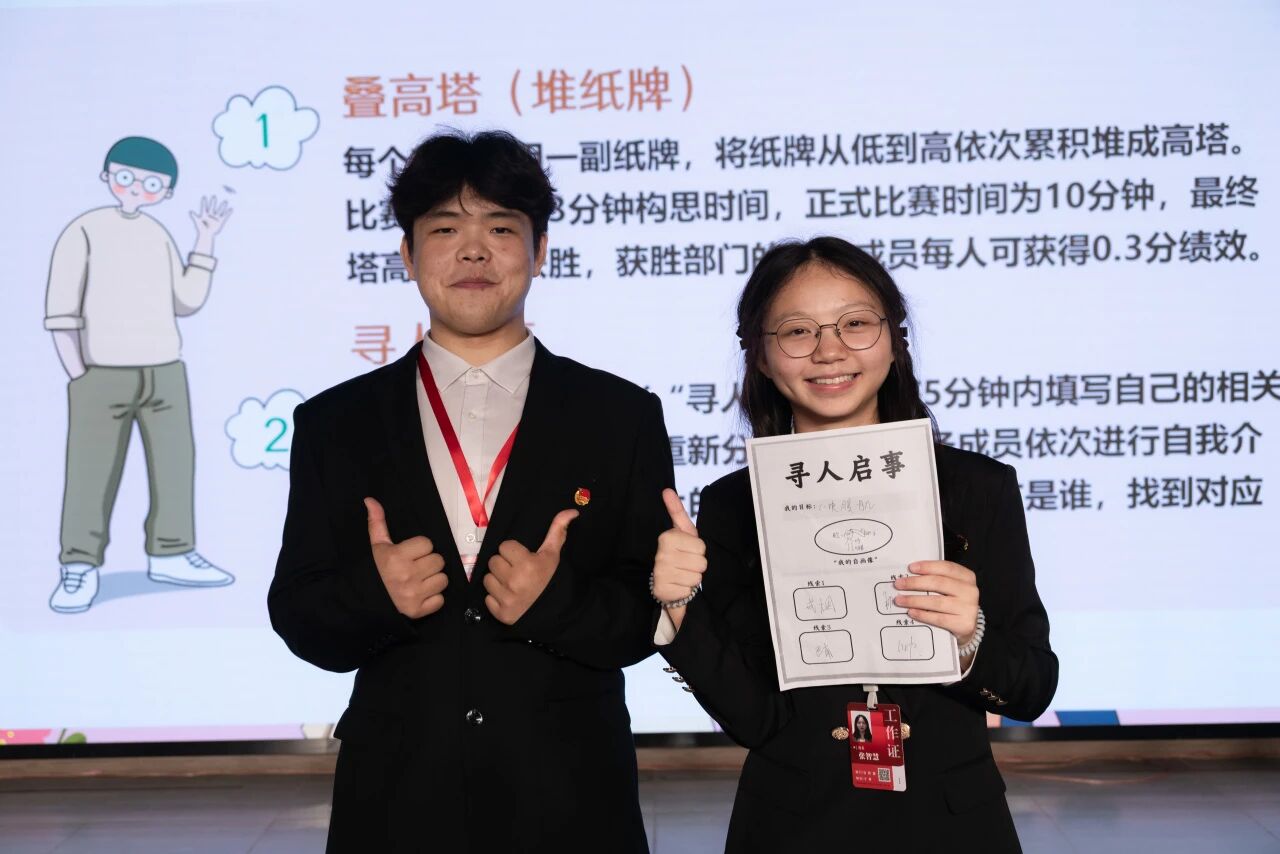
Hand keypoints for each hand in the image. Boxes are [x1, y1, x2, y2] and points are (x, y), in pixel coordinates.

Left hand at [191, 195, 231, 237]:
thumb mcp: (197, 221)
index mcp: (205, 214)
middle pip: (212, 207)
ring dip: (222, 206)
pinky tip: (231, 209)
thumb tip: (190, 211)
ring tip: (225, 201)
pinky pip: (225, 216)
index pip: (205, 207)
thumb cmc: (201, 228)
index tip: (204, 197)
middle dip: (213, 202)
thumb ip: (194, 216)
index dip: (204, 202)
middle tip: (214, 196)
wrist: (206, 234)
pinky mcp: (220, 221)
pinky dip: (228, 212)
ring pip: (219, 210)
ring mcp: (216, 218)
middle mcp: (211, 215)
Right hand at [365, 497, 446, 617]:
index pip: (427, 544)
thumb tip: (370, 500)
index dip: (420, 548)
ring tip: (419, 581)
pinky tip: (420, 594)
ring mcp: (414, 594)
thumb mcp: (376, 547)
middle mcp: (407, 575)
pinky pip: (440, 600)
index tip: (410, 554)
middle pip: (438, 560)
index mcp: (397, 557)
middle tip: (416, 567)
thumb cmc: (374, 572)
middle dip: (428, 563)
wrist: (363, 602)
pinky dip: (433, 598)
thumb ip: (377, 522)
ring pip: (443, 579)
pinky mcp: (418, 611)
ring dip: (433, 580)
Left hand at [483, 509, 576, 624]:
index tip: (523, 559)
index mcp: (527, 564)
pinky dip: (496, 599)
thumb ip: (557, 530)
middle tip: (517, 572)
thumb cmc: (552, 579)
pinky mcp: (501, 614)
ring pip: (488, 579)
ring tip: (512, 584)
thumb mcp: (554, 554)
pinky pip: (487, 599)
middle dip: (504, 565)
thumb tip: (572, 511)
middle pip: (493, 562)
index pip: (504, 547)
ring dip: (498, 581)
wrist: (556, 611)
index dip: (513, 552)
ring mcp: (507, 599)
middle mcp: (515, 581)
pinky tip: (509, 598)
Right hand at [653, 489, 705, 629]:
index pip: (701, 547)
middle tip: (685, 564)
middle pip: (701, 563)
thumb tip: (667, 490)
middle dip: (697, 565)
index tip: (688, 551)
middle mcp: (661, 555)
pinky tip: (677, 585)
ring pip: (696, 578)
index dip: (698, 551)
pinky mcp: (662, 590)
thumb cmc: (679, 553)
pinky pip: (688, 591)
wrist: (666, 580)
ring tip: (682, 574)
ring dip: (692, 578)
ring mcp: (660, 573)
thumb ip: (677, 510)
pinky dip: (686, 590)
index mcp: (667, 538)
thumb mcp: (682, 531)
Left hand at [893, 560, 979, 646]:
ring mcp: (968, 608)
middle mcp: (970, 591)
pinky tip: (911, 612)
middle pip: (939, 583)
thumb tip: (909, 576)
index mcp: (967, 577)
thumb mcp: (950, 587)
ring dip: (914, 600)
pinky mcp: (964, 624)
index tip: (910, 568)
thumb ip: (935, 579)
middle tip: (898, 584)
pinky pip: (939, 618)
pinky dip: (923, 614)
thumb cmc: (954, 602)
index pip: (946, 568)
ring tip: (900, 600)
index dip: (927, 566)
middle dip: (915, 583)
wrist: (967, 626)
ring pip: (937, 602)